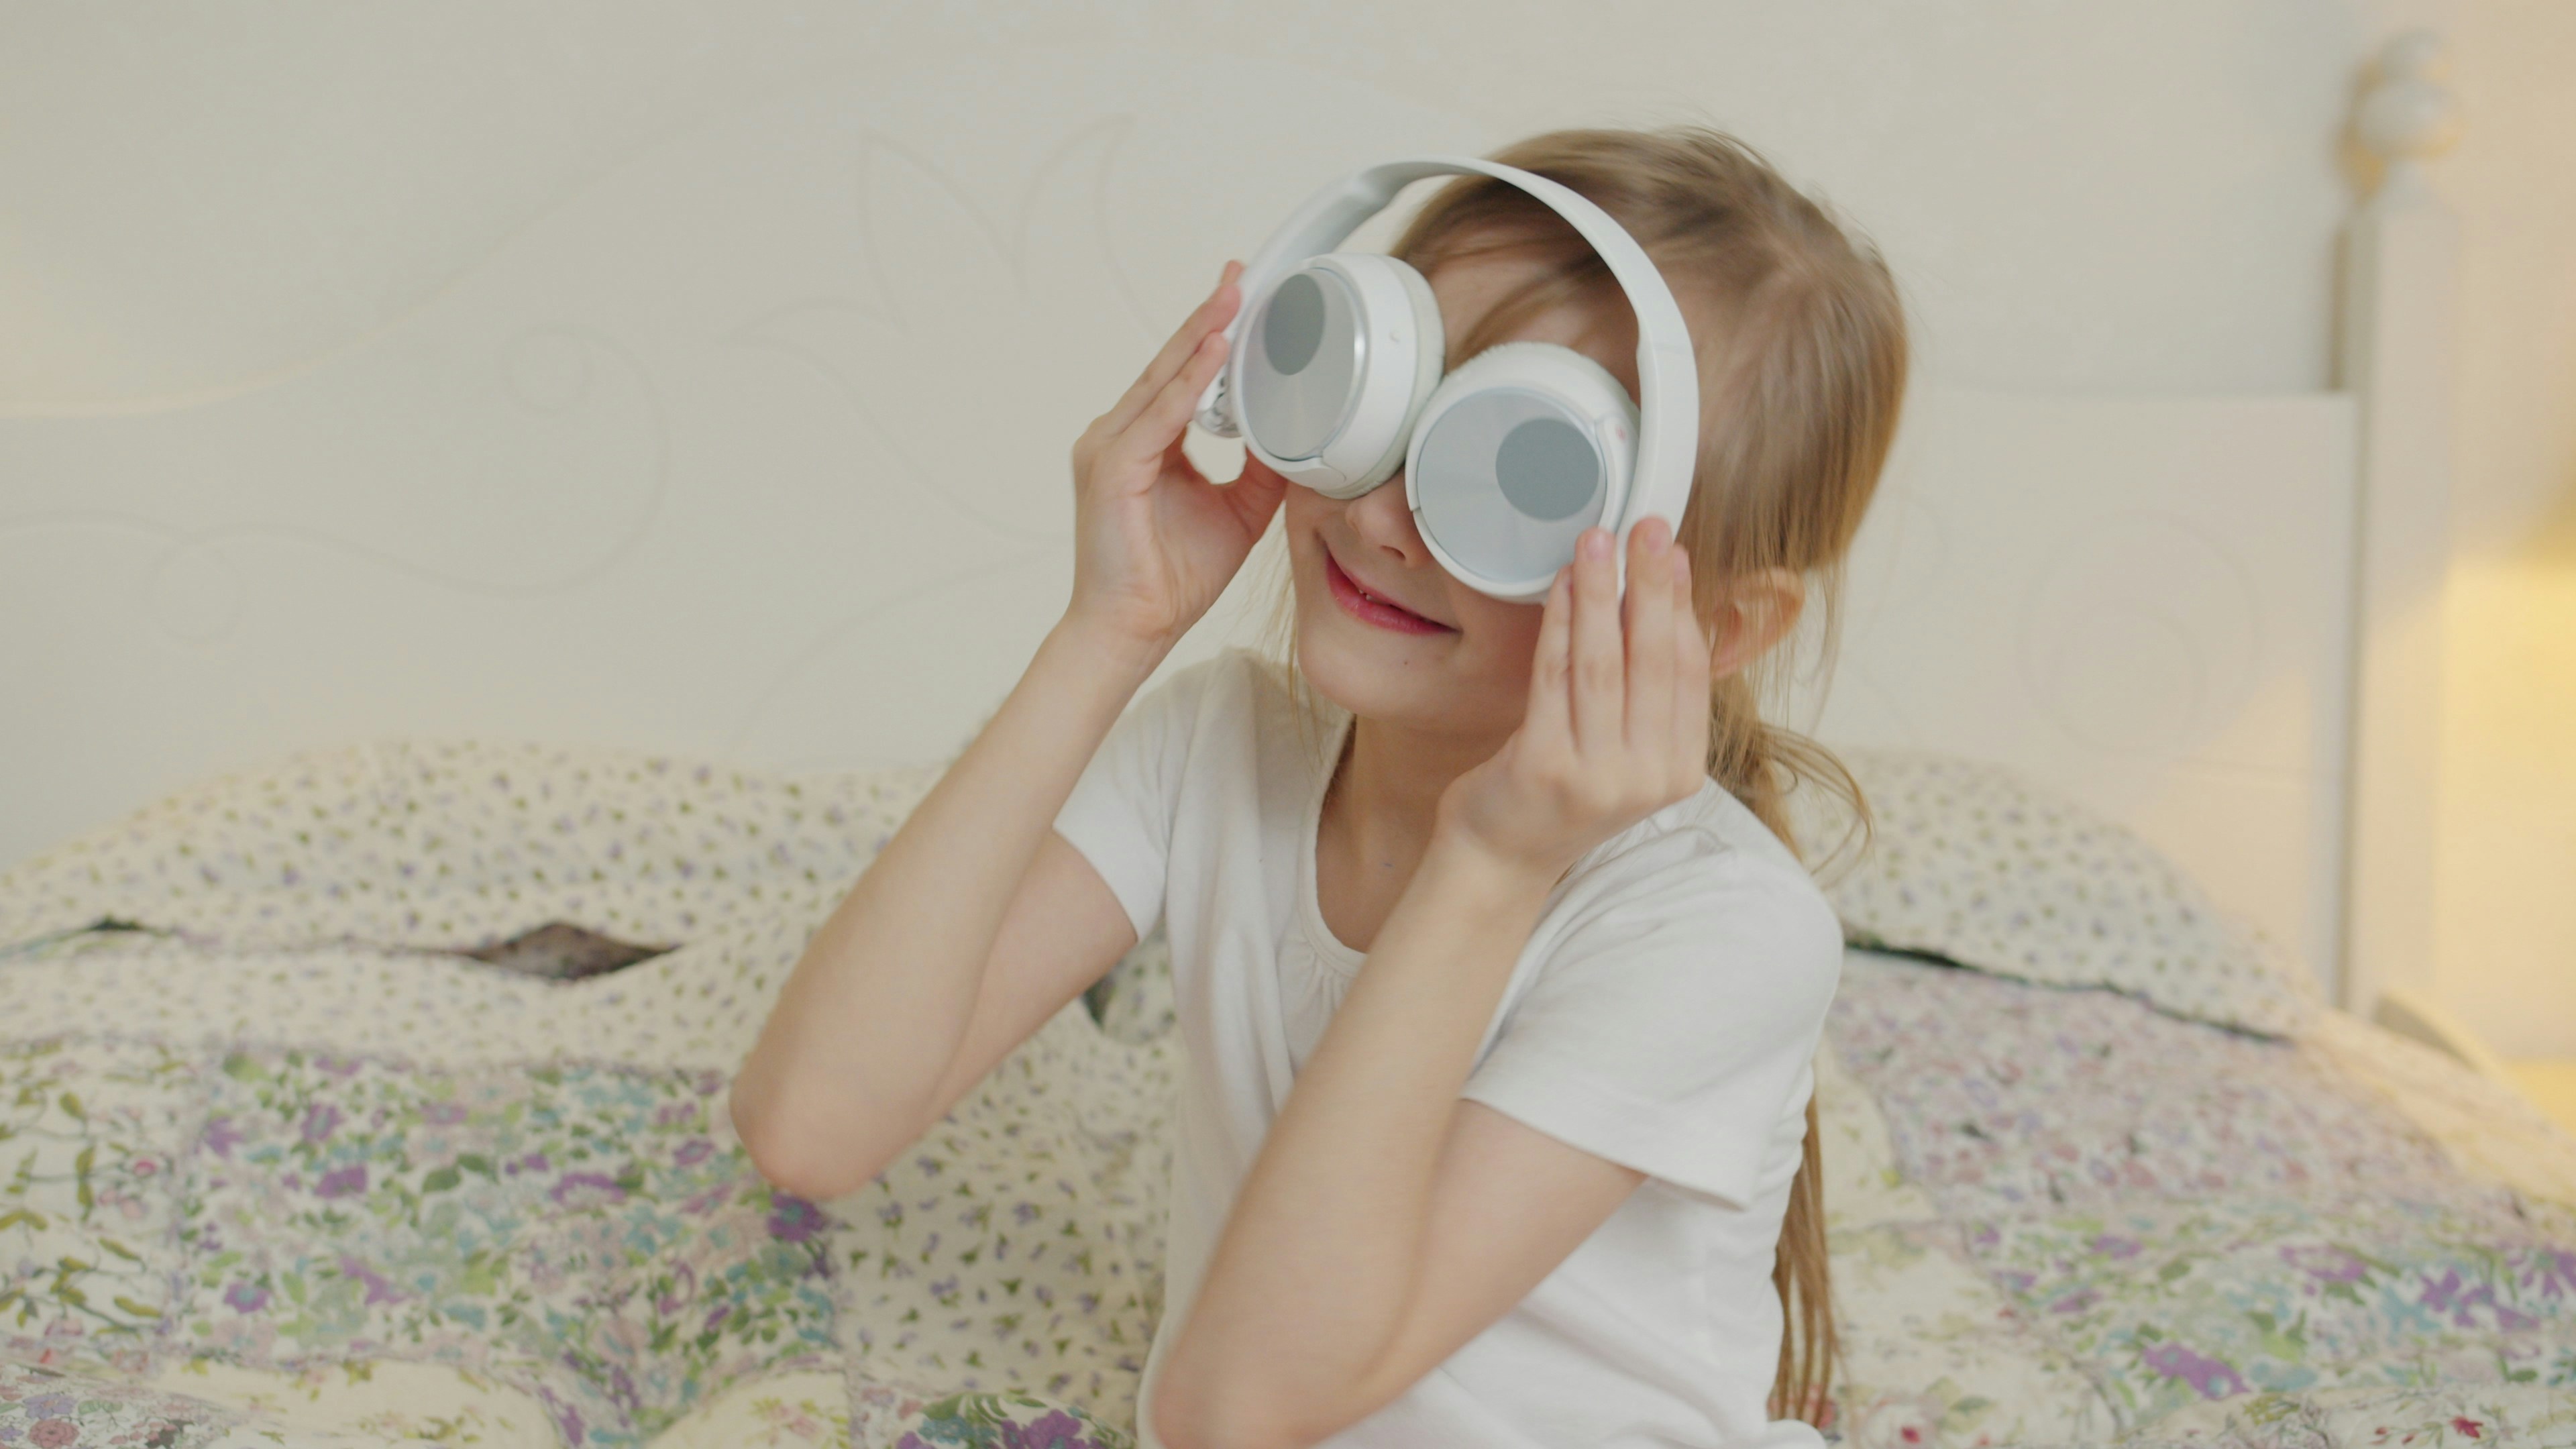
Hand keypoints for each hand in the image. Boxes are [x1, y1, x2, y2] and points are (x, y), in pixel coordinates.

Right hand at [1064, 260, 1289, 651]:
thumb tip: (1291, 437)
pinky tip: (1215, 352)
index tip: (1240, 296)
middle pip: (1170, 364)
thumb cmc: (1171, 577)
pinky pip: (1159, 416)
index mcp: (1143, 441)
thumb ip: (1260, 470)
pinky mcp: (1113, 469)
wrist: (1133, 629)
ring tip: (1234, 298)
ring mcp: (1110, 448)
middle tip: (1240, 274)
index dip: (1210, 334)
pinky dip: (1188, 382)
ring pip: (1164, 380)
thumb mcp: (1238, 512)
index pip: (1181, 376)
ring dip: (1201, 336)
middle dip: (1208, 317)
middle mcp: (1120, 435)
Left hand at [1434, 517, 1713, 879]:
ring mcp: (1598, 777)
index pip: (1689, 673)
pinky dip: (1557, 624)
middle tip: (1646, 528)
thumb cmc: (1562, 793)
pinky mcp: (1546, 766)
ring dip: (1600, 594)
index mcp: (1680, 771)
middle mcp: (1647, 777)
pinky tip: (1558, 585)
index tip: (1673, 554)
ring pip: (1603, 664)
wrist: (1503, 857)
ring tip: (1597, 542)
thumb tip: (1660, 599)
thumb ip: (1648, 693)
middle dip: (1650, 585)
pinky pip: (1554, 677)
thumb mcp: (1626, 751)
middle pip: (1653, 660)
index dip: (1683, 606)